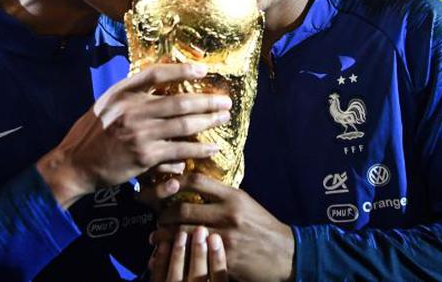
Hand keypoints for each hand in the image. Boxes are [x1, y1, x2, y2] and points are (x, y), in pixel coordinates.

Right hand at [36, 63, 232, 207]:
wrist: (74, 164)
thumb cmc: (90, 134)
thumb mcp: (105, 104)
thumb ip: (130, 94)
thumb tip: (161, 85)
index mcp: (121, 92)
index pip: (156, 74)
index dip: (182, 69)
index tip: (203, 69)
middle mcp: (131, 110)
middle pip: (178, 101)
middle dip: (207, 101)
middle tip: (226, 101)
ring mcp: (139, 133)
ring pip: (183, 125)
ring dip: (208, 121)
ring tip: (224, 119)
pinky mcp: (144, 156)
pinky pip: (179, 150)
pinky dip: (199, 149)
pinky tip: (212, 147)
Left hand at [156, 174, 295, 281]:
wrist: (286, 254)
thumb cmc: (262, 227)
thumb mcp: (246, 204)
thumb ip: (221, 197)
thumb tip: (192, 188)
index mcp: (233, 197)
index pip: (196, 181)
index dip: (174, 182)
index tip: (163, 187)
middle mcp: (228, 214)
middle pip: (182, 209)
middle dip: (163, 214)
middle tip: (156, 217)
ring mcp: (225, 238)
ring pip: (182, 233)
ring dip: (163, 235)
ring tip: (155, 236)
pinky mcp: (223, 259)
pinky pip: (191, 254)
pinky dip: (175, 254)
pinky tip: (167, 254)